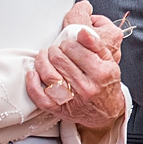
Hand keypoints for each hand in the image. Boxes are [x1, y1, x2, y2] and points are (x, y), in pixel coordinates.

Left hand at [27, 1, 126, 143]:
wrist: (106, 112)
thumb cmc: (106, 84)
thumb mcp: (109, 62)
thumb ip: (96, 45)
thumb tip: (82, 31)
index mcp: (100, 73)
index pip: (75, 48)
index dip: (68, 43)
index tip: (68, 45)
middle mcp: (86, 87)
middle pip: (59, 59)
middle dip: (55, 50)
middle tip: (57, 50)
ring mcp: (72, 99)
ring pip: (47, 73)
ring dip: (42, 60)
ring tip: (45, 56)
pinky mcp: (59, 109)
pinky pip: (40, 96)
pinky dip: (32, 83)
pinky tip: (33, 73)